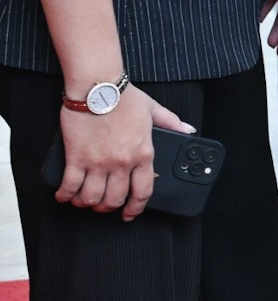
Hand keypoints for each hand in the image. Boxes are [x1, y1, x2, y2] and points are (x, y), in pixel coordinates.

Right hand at [54, 85, 193, 220]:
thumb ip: (172, 122)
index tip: (130, 214)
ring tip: (84, 200)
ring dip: (87, 203)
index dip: (136, 208)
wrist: (98, 87)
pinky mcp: (77, 158)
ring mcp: (99, 162)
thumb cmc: (124, 97)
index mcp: (143, 153)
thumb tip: (188, 130)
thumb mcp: (154, 109)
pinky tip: (65, 195)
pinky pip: (70, 186)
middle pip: (115, 199)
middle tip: (104, 205)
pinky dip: (66, 195)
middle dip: (108, 207)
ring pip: (92, 197)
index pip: (144, 191)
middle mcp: (122, 162)